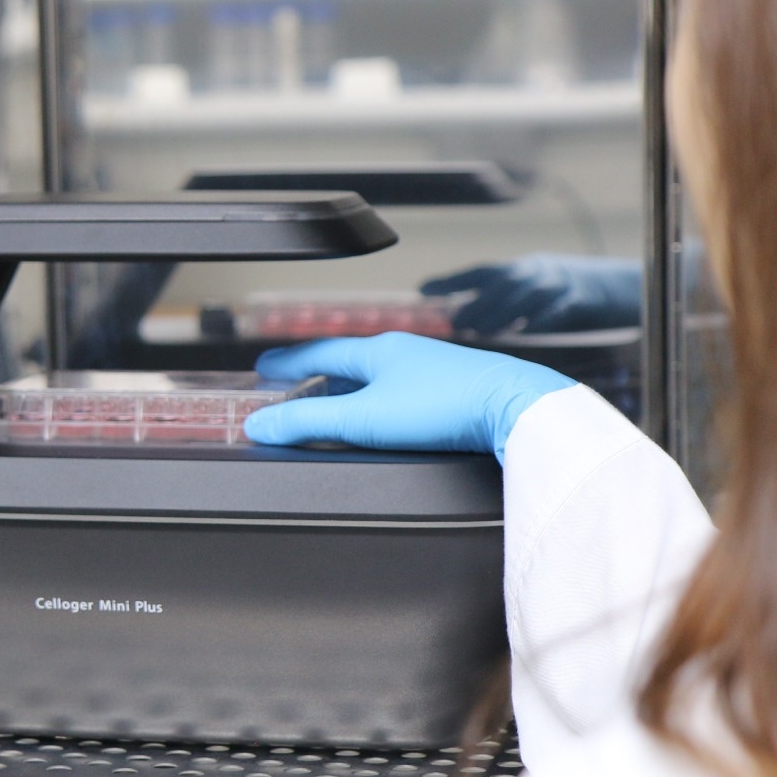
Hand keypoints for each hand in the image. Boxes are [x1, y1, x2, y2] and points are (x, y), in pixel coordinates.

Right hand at [242, 332, 574, 461]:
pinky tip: (387, 420)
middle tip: (293, 389)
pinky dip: (381, 403)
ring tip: (333, 407)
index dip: (288, 363)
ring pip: (378, 377)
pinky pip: (404, 392)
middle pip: (347, 363)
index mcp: (376, 350)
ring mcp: (432, 371)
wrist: (515, 406)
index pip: (318, 353)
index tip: (265, 368)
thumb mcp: (362, 419)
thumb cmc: (445, 405)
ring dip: (350, 391)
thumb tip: (261, 426)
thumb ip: (309, 423)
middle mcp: (404, 354)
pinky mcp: (455, 392)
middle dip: (316, 377)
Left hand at [422, 254, 641, 334]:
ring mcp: (564, 282)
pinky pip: (560, 310)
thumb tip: (471, 327)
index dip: (452, 280)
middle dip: (477, 301)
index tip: (422, 290)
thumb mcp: (542, 291)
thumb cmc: (578, 296)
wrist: (632, 285)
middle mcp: (540, 271)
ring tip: (481, 331)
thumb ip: (510, 305)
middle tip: (455, 323)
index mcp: (525, 269)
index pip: (482, 272)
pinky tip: (526, 335)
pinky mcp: (585, 299)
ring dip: (502, 311)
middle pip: (503, 282)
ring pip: (527, 294)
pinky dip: (541, 322)